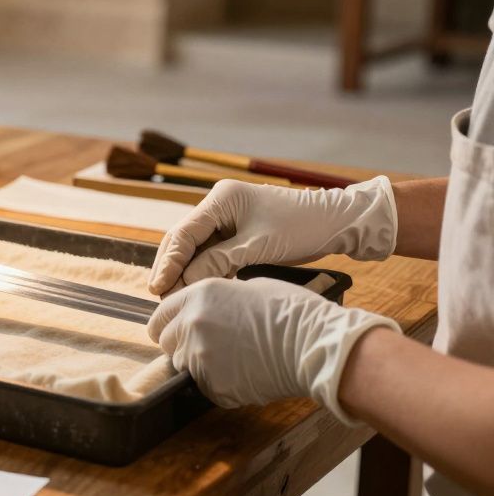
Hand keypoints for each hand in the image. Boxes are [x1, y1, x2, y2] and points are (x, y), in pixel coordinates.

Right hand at [148, 175, 396, 294]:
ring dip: (184, 270)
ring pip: (195, 247)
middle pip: (183, 238)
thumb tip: (186, 280)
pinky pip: (211, 251)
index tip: (157, 287)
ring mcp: (227, 218)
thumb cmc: (301, 228)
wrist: (337, 222)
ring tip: (172, 296)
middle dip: (170, 266)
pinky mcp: (237, 232)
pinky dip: (202, 269)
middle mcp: (219, 205)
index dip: (169, 261)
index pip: (184, 232)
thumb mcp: (258, 246)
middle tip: (158, 295)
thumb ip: (219, 260)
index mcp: (221, 199)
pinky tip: (195, 287)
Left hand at [148, 277, 398, 421]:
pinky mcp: (212, 384)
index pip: (160, 316)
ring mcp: (199, 356)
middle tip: (209, 348)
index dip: (168, 326)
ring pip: (182, 366)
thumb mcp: (249, 288)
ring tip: (232, 361)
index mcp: (198, 296)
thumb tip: (207, 309)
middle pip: (166, 342)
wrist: (314, 344)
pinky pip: (204, 386)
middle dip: (180, 345)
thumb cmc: (292, 312)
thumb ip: (216, 300)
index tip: (176, 332)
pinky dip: (218, 384)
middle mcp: (191, 323)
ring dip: (198, 366)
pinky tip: (243, 375)